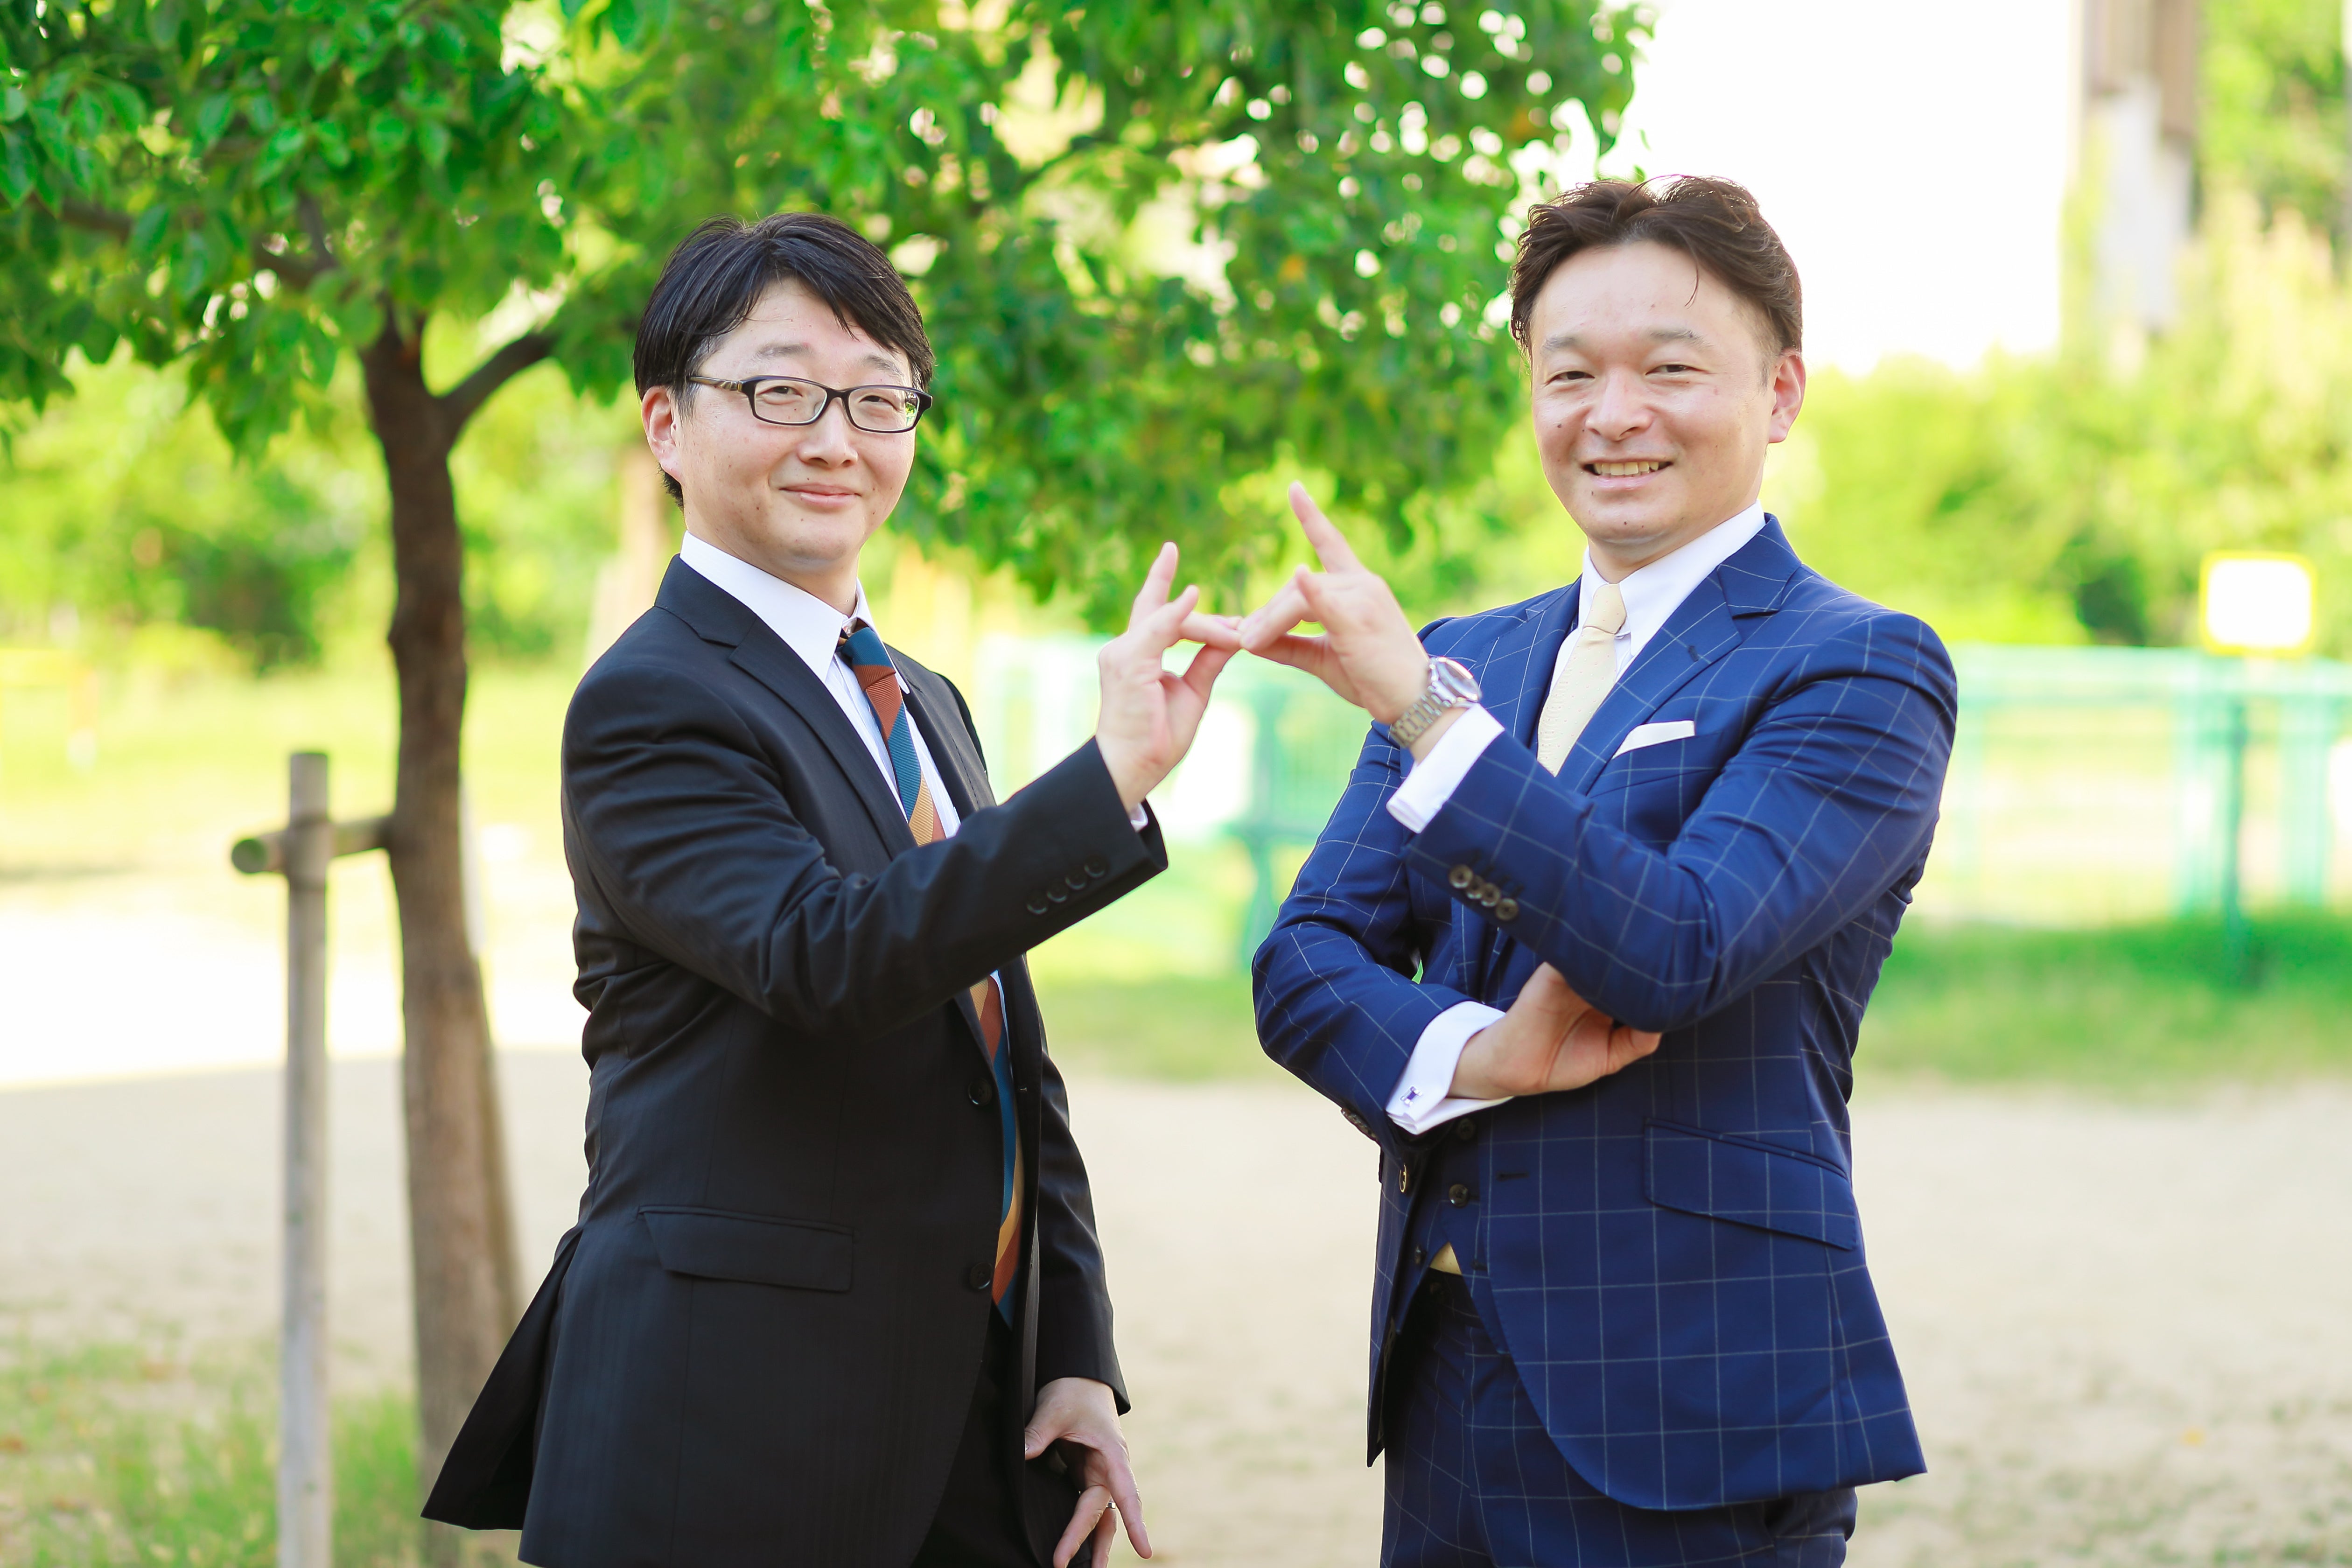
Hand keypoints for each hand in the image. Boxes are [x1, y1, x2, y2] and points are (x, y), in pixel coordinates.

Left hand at [1024, 1376, 1151, 1567]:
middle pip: (1101, 1511)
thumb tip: (1022, 1453)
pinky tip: (1076, 1551)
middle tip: (1060, 1563)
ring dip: (1094, 1544)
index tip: (1144, 1550)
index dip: (1134, 1521)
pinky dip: (1084, 1530)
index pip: (1125, 1491)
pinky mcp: (1085, 1478)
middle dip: (1084, 1539)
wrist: (1078, 1381)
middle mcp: (1109, 1469)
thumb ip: (1039, 1431)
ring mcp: (1099, 1475)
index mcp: (1111, 1452)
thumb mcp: (1054, 1407)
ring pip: (1100, 1517)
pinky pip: (1087, 1509)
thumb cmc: (1072, 1391)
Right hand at [1094, 542, 1240, 810]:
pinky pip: (1159, 630)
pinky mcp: (1129, 663)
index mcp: (1136, 654)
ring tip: (1236, 634)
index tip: (1171, 550)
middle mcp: (1123, 648)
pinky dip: (1178, 614)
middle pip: (1159, 609)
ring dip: (1208, 626)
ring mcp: (1122, 653)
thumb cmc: (1158, 736)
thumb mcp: (1193, 691)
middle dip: (1193, 604)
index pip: (1151, 608)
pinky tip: (1195, 598)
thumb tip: (1230, 637)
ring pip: (1169, 620)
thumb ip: (1207, 661)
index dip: (1161, 579)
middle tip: (1238, 624)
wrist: (1133, 767)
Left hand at [1236, 483, 1430, 727]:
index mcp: (1357, 587)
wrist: (1413, 702)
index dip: (1311, 516)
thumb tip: (1247, 636)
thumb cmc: (1371, 678)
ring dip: (1268, 621)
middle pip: (1297, 584)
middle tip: (1242, 638)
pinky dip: (1308, 591)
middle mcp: (1362, 583)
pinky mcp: (1358, 620)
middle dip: (1266, 612)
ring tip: (1247, 643)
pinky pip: (1323, 602)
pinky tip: (1299, 575)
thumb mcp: (1323, 656)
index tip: (1294, 488)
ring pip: (1299, 597)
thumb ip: (1288, 643)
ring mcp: (1362, 598)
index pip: (1331, 542)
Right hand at [1451, 964, 1661, 1099]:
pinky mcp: (1551, 976)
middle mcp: (1591, 984)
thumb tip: (1666, 1022)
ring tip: (1650, 944)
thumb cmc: (1561, 1061)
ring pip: (1601, 953)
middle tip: (1676, 945)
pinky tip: (1615, 955)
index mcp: (1607, 998)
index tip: (1685, 968)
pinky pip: (1572, 956)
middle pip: (1621, 960)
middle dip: (1644, 954)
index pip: (1636, 979)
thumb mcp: (1610, 1056)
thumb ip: (1637, 1041)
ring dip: (1621, 948)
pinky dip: (1592, 952)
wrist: (1517, 1069)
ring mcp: (1571, 977)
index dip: (1658, 974)